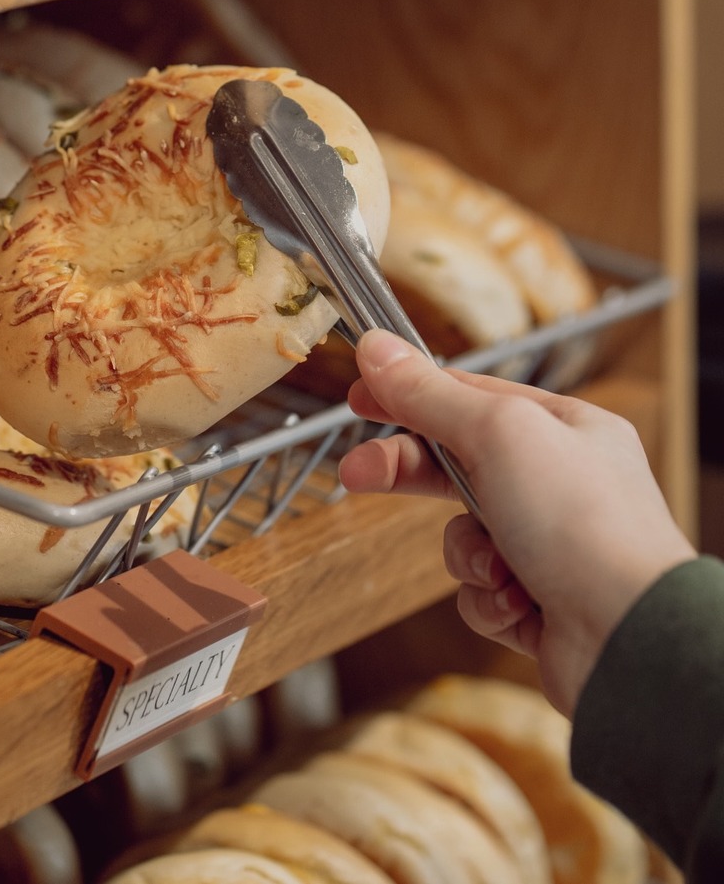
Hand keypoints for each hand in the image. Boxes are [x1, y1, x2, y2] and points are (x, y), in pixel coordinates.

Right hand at [337, 330, 695, 716]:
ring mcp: (552, 545)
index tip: (359, 398)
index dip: (409, 395)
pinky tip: (519, 602)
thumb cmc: (585, 525)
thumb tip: (375, 347)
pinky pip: (480, 591)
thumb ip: (429, 394)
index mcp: (564, 429)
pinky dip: (488, 599)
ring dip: (467, 553)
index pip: (469, 398)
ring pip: (463, 536)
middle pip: (456, 465)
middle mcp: (561, 484)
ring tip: (497, 565)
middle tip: (357, 473)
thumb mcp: (497, 433)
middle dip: (408, 474)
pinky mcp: (541, 602)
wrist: (629, 639)